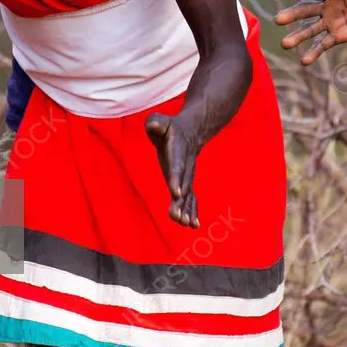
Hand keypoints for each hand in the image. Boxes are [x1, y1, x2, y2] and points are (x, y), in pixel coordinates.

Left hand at [145, 112, 200, 226]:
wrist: (192, 131)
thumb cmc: (169, 126)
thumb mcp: (160, 120)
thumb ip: (155, 123)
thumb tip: (154, 126)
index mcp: (178, 149)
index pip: (177, 165)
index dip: (176, 178)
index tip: (176, 192)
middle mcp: (186, 165)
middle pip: (184, 185)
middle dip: (181, 201)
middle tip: (178, 217)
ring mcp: (188, 175)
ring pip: (189, 194)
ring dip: (186, 210)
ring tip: (184, 224)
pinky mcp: (187, 182)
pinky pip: (191, 198)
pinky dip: (192, 211)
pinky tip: (193, 225)